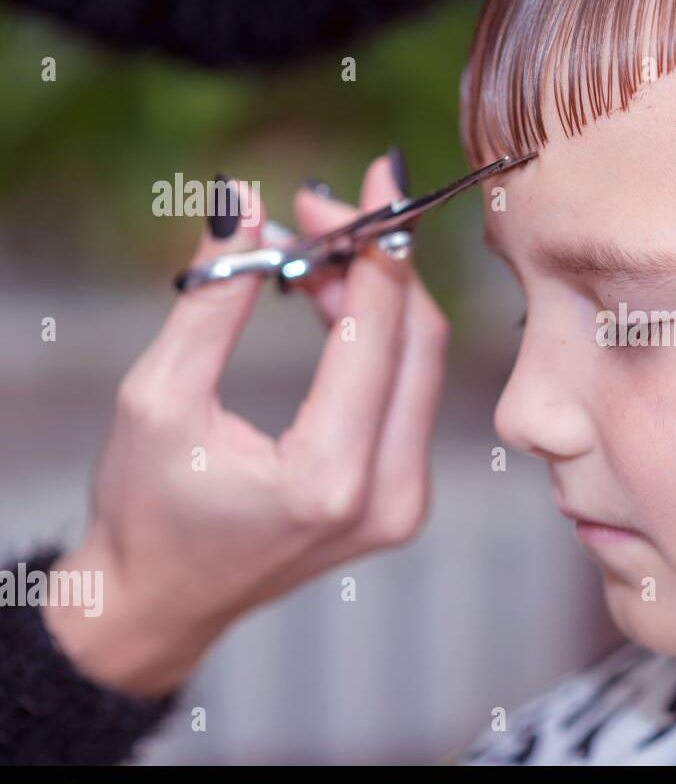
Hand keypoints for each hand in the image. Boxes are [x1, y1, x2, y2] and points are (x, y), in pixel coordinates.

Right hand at [43, 153, 448, 697]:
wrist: (161, 604)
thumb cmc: (145, 509)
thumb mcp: (158, 397)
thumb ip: (209, 299)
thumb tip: (243, 201)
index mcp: (328, 476)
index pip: (378, 333)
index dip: (377, 244)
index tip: (368, 179)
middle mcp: (387, 495)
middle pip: (420, 342)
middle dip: (380, 262)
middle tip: (321, 211)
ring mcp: (405, 503)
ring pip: (422, 364)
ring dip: (379, 296)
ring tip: (309, 254)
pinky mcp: (404, 500)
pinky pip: (409, 395)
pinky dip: (379, 339)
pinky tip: (330, 299)